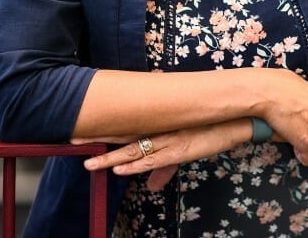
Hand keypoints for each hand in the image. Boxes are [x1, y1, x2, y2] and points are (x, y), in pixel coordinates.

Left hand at [79, 119, 249, 190]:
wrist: (237, 119)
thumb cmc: (212, 128)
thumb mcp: (184, 149)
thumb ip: (163, 169)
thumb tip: (149, 188)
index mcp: (159, 123)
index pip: (124, 126)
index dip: (102, 130)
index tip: (81, 130)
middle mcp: (160, 128)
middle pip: (121, 135)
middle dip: (96, 138)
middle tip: (70, 138)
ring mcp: (168, 139)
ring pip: (131, 149)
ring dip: (109, 156)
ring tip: (88, 161)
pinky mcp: (178, 150)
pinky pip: (151, 160)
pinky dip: (134, 165)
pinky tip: (118, 169)